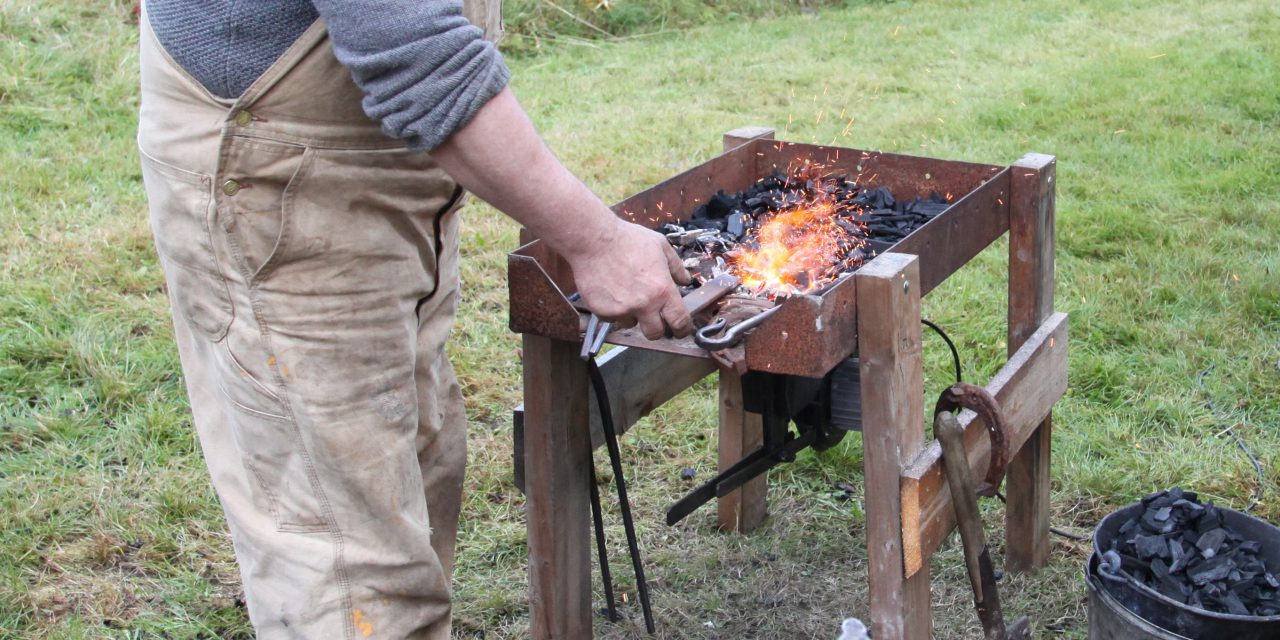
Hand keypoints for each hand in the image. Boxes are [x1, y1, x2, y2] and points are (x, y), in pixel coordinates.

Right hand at [567, 216, 692, 339]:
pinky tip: (609, 290)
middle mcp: (644, 304)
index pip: (679, 321)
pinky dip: (612, 309)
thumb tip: (685, 281)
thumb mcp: (659, 245)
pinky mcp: (602, 311)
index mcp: (662, 290)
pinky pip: (610, 318)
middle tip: (651, 317)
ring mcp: (621, 310)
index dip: (682, 329)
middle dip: (655, 328)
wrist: (593, 240)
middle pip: (655, 333)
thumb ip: (676, 266)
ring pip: (630, 325)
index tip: (680, 330)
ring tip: (624, 294)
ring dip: (631, 316)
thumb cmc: (627, 239)